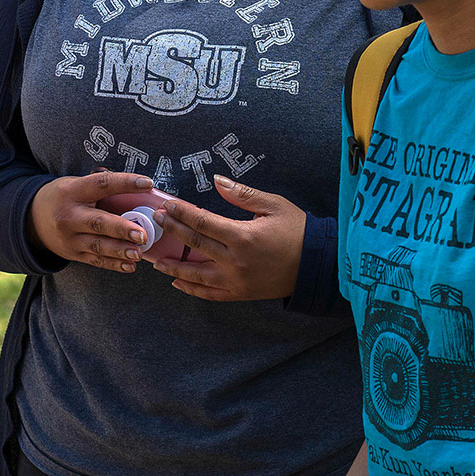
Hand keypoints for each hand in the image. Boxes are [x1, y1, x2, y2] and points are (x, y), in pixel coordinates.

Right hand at [29, 170, 155, 272]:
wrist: (32, 220)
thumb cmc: (63, 197)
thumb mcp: (74, 184)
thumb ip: (100, 186)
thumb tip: (136, 186)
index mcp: (72, 192)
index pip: (101, 184)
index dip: (125, 183)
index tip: (147, 183)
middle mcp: (69, 215)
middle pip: (98, 222)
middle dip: (121, 228)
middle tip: (142, 234)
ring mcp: (70, 238)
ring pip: (98, 246)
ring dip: (120, 250)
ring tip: (138, 253)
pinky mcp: (73, 254)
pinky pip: (96, 260)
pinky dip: (113, 264)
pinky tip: (129, 266)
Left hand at [150, 175, 305, 299]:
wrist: (319, 265)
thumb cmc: (298, 231)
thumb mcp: (273, 205)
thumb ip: (242, 194)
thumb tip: (217, 180)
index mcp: (243, 237)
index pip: (203, 222)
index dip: (182, 213)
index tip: (167, 205)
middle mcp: (236, 261)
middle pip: (195, 245)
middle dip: (173, 231)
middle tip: (156, 221)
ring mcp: (237, 281)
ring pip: (196, 275)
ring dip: (173, 267)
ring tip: (155, 259)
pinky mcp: (241, 294)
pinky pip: (210, 294)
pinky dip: (192, 289)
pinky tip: (177, 283)